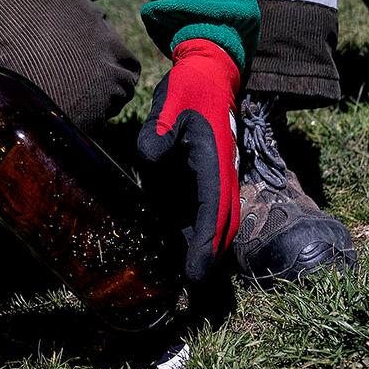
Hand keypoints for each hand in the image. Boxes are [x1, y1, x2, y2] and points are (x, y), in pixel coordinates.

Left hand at [137, 37, 240, 281]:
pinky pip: (197, 213)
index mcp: (216, 163)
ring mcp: (211, 180)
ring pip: (210, 224)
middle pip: (219, 227)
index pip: (213, 212)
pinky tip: (168, 251)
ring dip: (198, 251)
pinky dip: (188, 235)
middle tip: (190, 296)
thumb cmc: (190, 88)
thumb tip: (148, 158)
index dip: (204, 245)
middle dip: (207, 260)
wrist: (207, 73)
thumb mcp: (171, 105)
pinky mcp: (201, 179)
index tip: (195, 276)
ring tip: (176, 284)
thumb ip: (159, 132)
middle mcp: (219, 177)